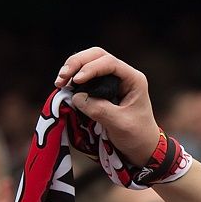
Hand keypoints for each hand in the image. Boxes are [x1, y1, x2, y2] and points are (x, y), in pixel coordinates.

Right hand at [53, 48, 161, 162]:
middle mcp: (123, 75)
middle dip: (77, 63)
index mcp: (134, 79)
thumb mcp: (120, 124)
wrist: (141, 146)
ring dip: (72, 69)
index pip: (110, 63)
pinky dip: (72, 78)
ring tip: (59, 83)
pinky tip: (63, 87)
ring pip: (88, 61)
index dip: (91, 68)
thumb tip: (77, 96)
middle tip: (62, 79)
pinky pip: (85, 75)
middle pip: (97, 56)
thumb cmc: (136, 135)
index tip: (77, 81)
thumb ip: (99, 109)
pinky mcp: (101, 87)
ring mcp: (112, 79)